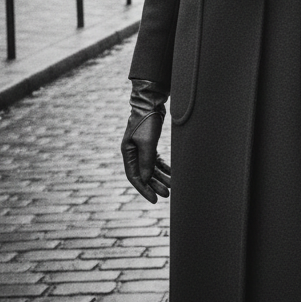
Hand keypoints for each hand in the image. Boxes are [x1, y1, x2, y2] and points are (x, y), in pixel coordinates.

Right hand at [121, 80, 170, 203]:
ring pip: (151, 168)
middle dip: (155, 185)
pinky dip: (163, 168)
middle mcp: (133, 152)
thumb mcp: (147, 142)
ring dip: (161, 177)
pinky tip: (172, 174)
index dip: (144, 189)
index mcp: (127, 152)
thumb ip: (146, 161)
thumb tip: (146, 179)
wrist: (151, 102)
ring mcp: (141, 148)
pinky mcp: (150, 144)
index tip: (154, 199)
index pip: (135, 176)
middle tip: (167, 195)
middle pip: (144, 174)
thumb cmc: (147, 121)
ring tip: (172, 186)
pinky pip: (156, 161)